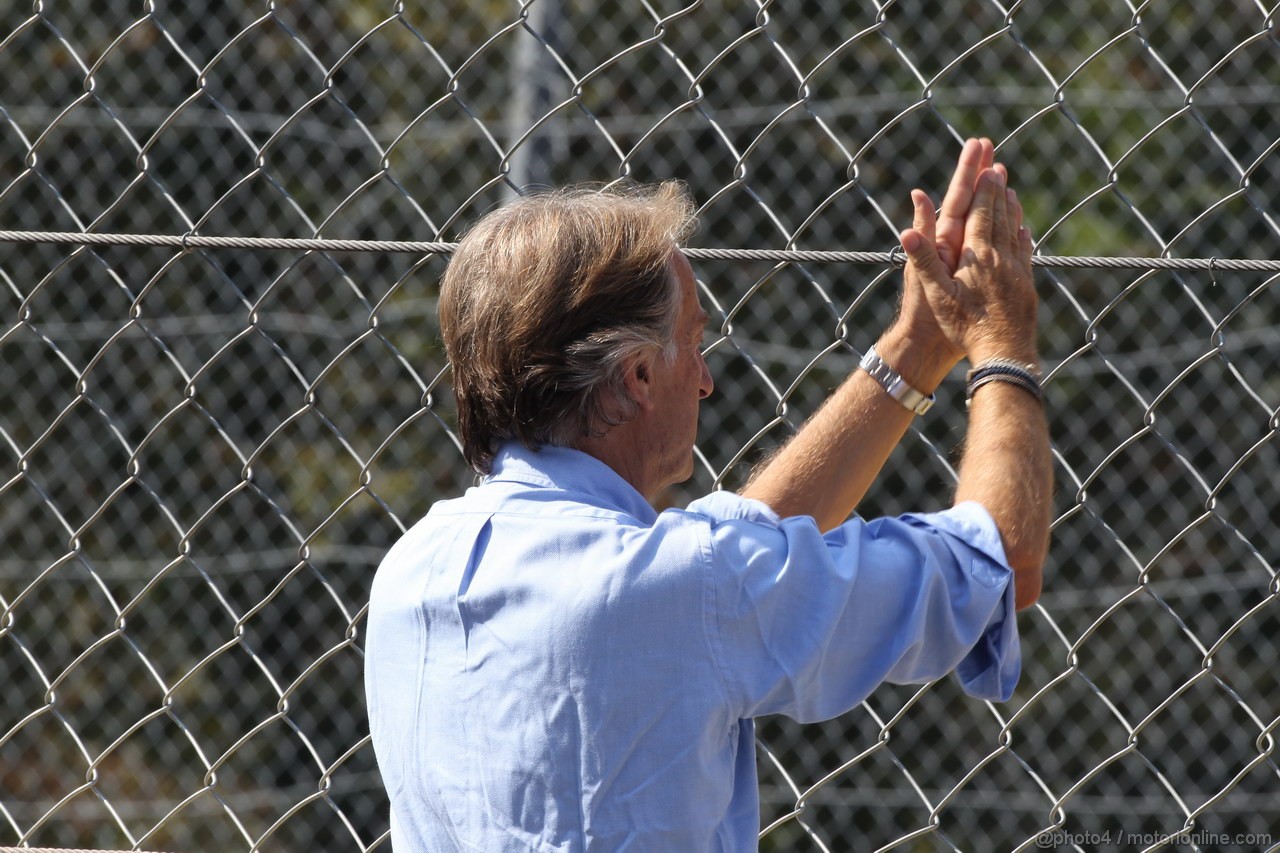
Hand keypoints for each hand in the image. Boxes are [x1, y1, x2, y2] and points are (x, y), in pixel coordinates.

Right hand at [898, 163, 1036, 363]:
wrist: (1003, 352)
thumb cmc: (965, 326)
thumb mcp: (937, 294)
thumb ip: (924, 259)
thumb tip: (907, 230)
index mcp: (978, 256)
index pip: (981, 215)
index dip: (983, 191)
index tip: (987, 169)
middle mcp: (1001, 258)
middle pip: (1000, 217)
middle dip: (997, 192)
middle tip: (999, 169)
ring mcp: (1017, 271)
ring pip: (1015, 231)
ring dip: (1012, 209)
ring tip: (1011, 192)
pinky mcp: (1026, 285)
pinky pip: (1026, 253)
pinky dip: (1023, 236)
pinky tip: (1025, 231)